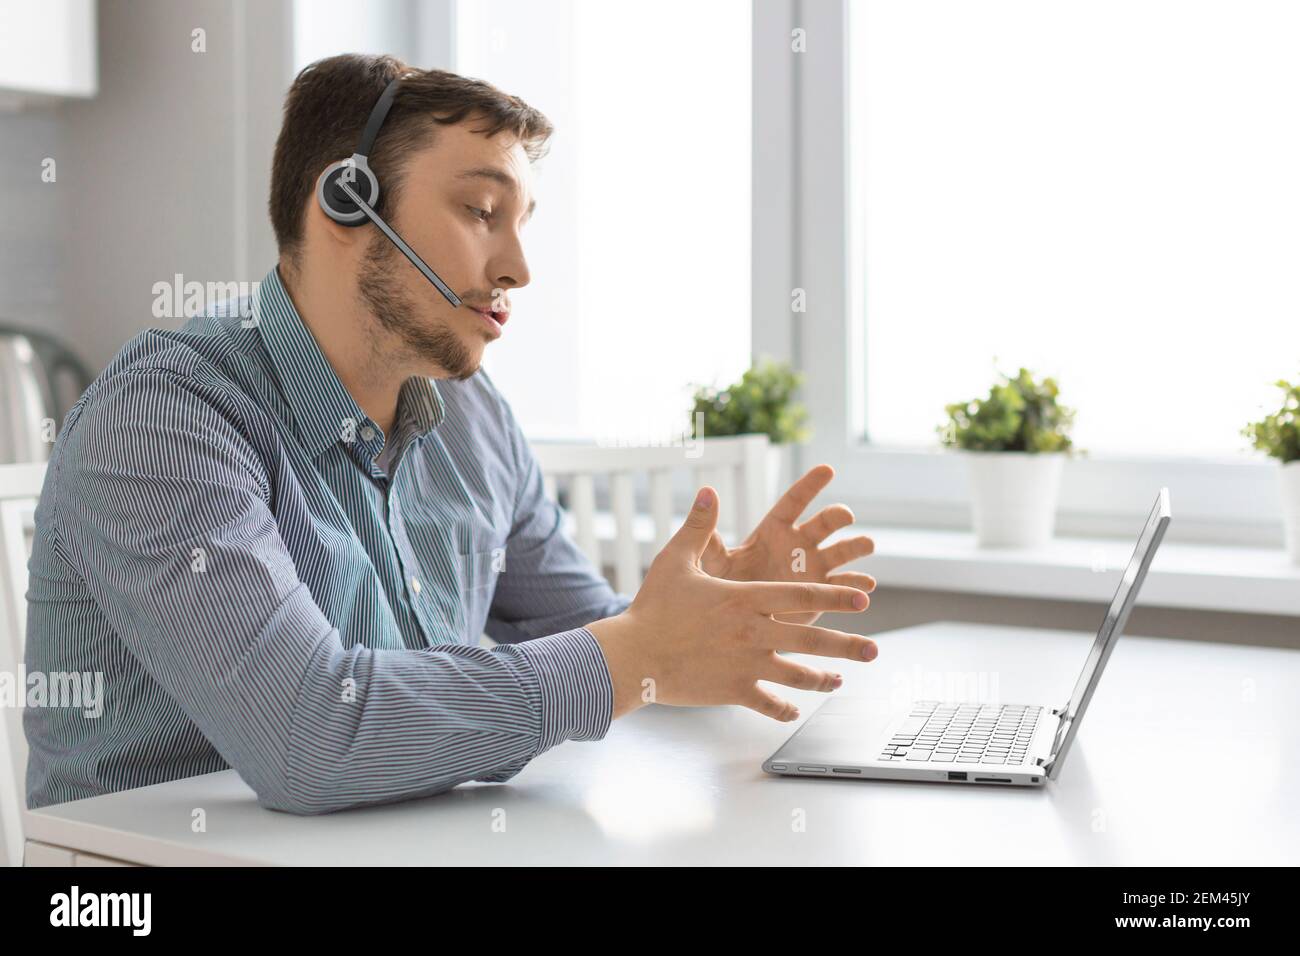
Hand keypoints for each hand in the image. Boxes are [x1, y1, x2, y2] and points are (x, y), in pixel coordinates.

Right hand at [588, 485, 876, 721]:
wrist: (633, 655)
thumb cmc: (653, 606)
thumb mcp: (675, 560)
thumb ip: (699, 527)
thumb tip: (709, 491)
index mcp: (746, 598)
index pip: (803, 594)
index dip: (836, 595)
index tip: (862, 598)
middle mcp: (754, 631)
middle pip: (812, 639)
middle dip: (847, 644)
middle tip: (873, 650)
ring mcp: (746, 664)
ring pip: (798, 675)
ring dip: (822, 680)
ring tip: (838, 681)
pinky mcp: (733, 691)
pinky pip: (769, 703)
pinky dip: (784, 709)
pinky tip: (793, 711)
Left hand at [701, 463, 875, 624]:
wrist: (733, 622)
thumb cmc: (720, 587)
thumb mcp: (712, 561)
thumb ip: (708, 533)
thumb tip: (706, 493)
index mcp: (774, 530)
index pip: (794, 502)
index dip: (809, 486)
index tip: (827, 469)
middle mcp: (798, 544)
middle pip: (824, 523)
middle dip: (837, 516)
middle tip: (846, 516)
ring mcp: (813, 569)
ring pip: (842, 552)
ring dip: (857, 546)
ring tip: (867, 544)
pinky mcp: (822, 595)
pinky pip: (844, 587)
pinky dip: (857, 585)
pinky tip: (865, 586)